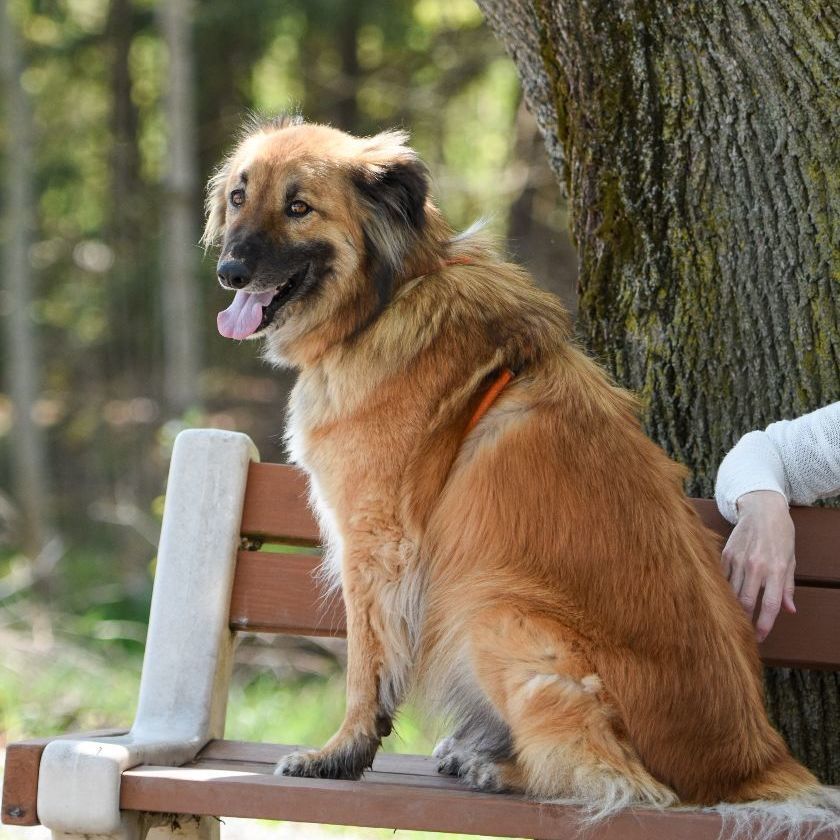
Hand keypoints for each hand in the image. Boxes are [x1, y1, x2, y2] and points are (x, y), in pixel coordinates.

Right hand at [720, 490, 795, 641]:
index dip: (764, 624)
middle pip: (747, 602)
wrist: (761, 509)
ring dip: (734, 608)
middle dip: (746, 621)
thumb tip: (790, 610)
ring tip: (734, 620)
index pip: (770, 604)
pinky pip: (723, 578)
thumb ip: (788, 586)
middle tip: (744, 633)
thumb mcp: (790, 559)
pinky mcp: (726, 554)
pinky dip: (724, 590)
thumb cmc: (780, 534)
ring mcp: (738, 559)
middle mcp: (756, 566)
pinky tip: (724, 599)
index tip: (760, 637)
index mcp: (775, 569)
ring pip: (732, 592)